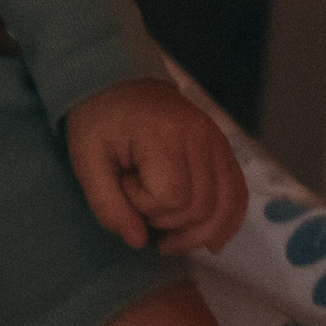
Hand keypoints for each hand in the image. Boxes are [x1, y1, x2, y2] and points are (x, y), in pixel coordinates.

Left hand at [64, 78, 247, 258]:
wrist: (120, 83)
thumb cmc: (99, 121)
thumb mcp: (86, 161)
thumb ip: (107, 204)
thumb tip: (138, 242)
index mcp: (163, 134)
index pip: (172, 198)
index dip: (146, 207)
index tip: (124, 186)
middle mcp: (201, 135)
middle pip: (202, 206)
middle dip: (170, 223)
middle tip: (141, 210)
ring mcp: (218, 140)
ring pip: (226, 205)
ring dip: (200, 233)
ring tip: (170, 242)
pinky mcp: (224, 148)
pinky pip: (238, 193)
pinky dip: (228, 221)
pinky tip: (211, 242)